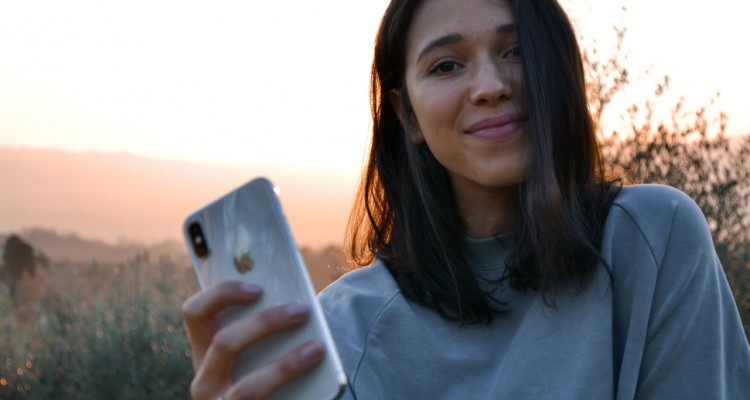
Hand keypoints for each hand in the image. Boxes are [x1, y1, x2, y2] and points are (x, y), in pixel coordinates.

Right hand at [182, 281, 323, 399]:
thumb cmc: (264, 381)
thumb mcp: (251, 358)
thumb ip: (261, 335)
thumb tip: (294, 307)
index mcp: (204, 353)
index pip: (196, 313)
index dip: (223, 294)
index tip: (258, 289)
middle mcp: (204, 380)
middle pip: (224, 343)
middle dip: (266, 323)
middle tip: (301, 312)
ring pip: (246, 388)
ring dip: (286, 366)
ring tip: (315, 349)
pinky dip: (290, 389)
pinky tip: (314, 384)